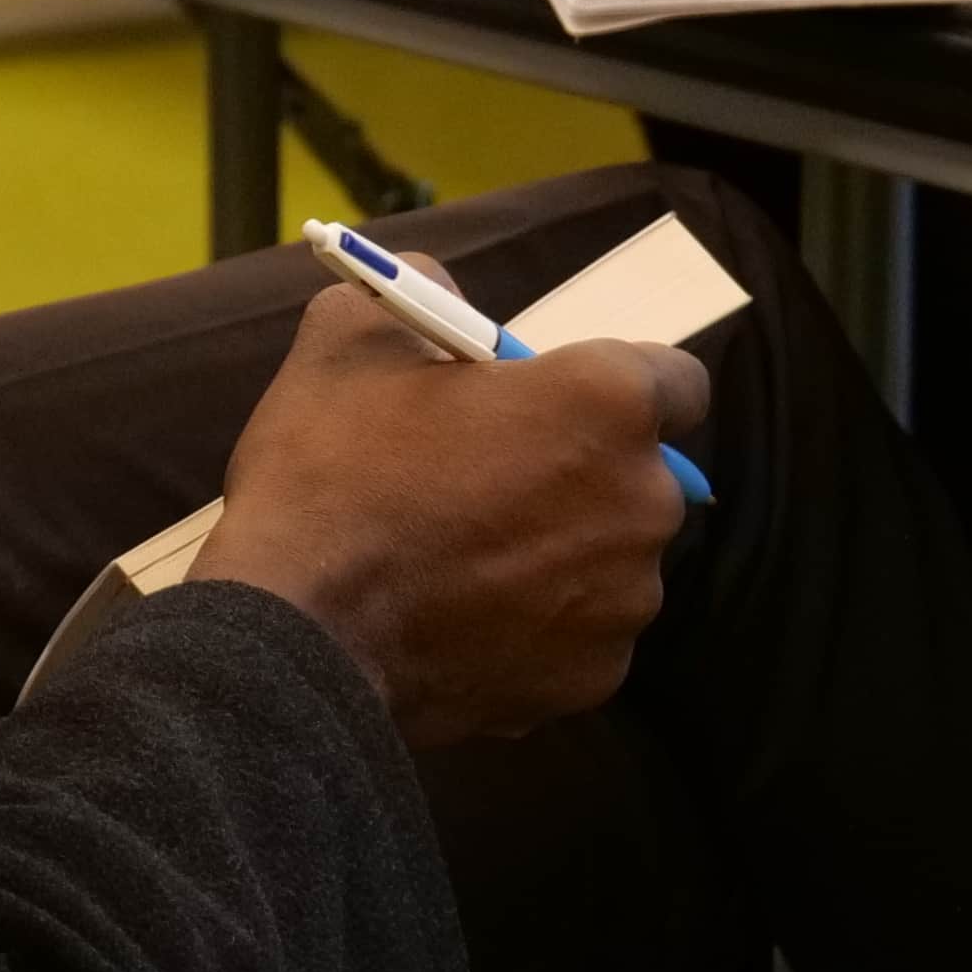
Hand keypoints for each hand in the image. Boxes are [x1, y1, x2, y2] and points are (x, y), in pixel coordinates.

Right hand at [188, 277, 702, 748]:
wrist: (296, 637)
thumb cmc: (330, 475)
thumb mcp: (350, 339)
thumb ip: (420, 292)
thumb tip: (444, 294)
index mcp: (606, 403)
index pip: (676, 381)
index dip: (611, 386)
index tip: (552, 403)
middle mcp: (642, 502)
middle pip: (635, 475)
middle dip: (577, 473)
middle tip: (484, 480)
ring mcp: (624, 601)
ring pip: (606, 559)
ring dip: (557, 553)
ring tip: (459, 558)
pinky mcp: (593, 679)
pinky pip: (577, 635)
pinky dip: (535, 627)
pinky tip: (459, 617)